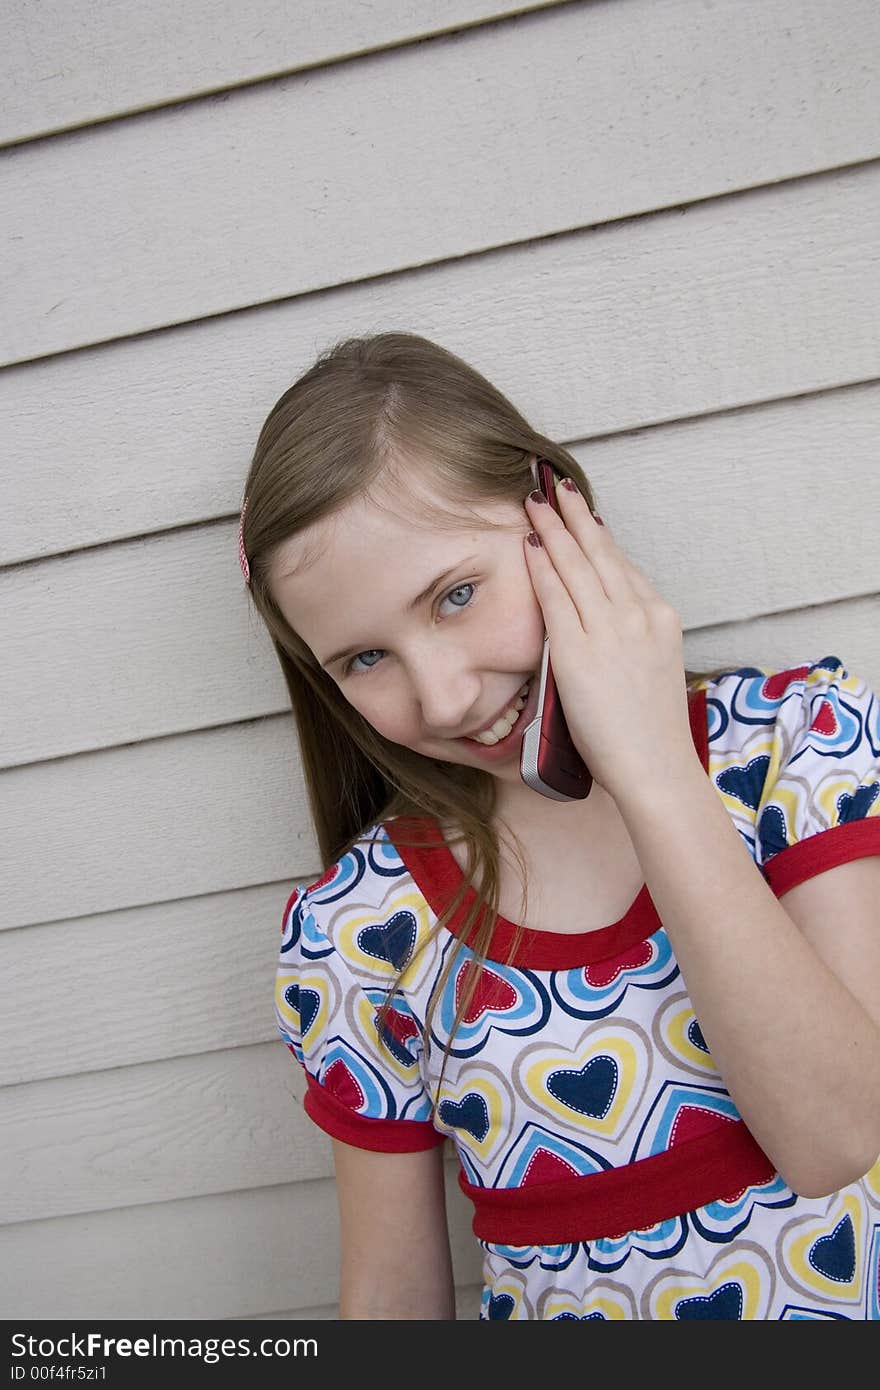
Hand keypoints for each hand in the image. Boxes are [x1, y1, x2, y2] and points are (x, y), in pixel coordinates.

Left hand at [523, 478, 701, 804]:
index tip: (583, 515)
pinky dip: (541, 565)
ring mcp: (612, 629)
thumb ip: (628, 644)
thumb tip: (599, 633)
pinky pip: (556, 595)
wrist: (656, 768)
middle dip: (573, 516)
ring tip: (534, 501)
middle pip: (601, 552)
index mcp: (660, 619)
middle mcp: (640, 614)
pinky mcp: (581, 650)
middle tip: (554, 486)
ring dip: (552, 528)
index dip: (599, 536)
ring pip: (577, 564)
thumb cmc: (649, 735)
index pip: (623, 566)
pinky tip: (527, 544)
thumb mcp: (650, 673)